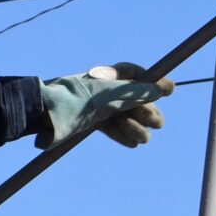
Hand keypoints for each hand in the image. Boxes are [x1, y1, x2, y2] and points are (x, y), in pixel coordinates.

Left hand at [38, 62, 173, 148]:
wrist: (45, 116)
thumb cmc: (76, 99)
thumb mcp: (110, 94)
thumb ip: (138, 92)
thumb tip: (163, 89)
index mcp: (113, 75)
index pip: (142, 76)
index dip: (157, 83)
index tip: (170, 90)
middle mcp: (111, 91)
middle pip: (144, 102)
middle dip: (147, 111)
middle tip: (145, 118)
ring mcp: (105, 109)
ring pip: (136, 121)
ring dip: (136, 128)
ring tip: (127, 131)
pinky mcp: (98, 125)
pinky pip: (122, 133)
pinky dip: (125, 137)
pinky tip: (127, 139)